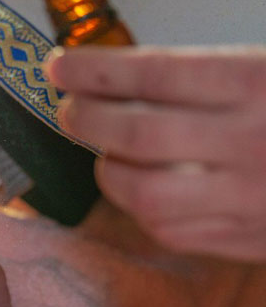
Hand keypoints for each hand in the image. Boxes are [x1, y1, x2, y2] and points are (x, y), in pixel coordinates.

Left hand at [46, 46, 265, 260]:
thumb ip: (215, 73)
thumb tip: (131, 76)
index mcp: (262, 84)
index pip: (156, 74)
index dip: (96, 70)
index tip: (61, 66)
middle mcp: (253, 142)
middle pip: (138, 134)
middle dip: (86, 119)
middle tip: (68, 108)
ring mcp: (250, 198)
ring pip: (144, 194)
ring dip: (107, 172)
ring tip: (102, 153)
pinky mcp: (249, 240)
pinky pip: (171, 231)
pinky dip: (140, 211)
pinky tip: (138, 189)